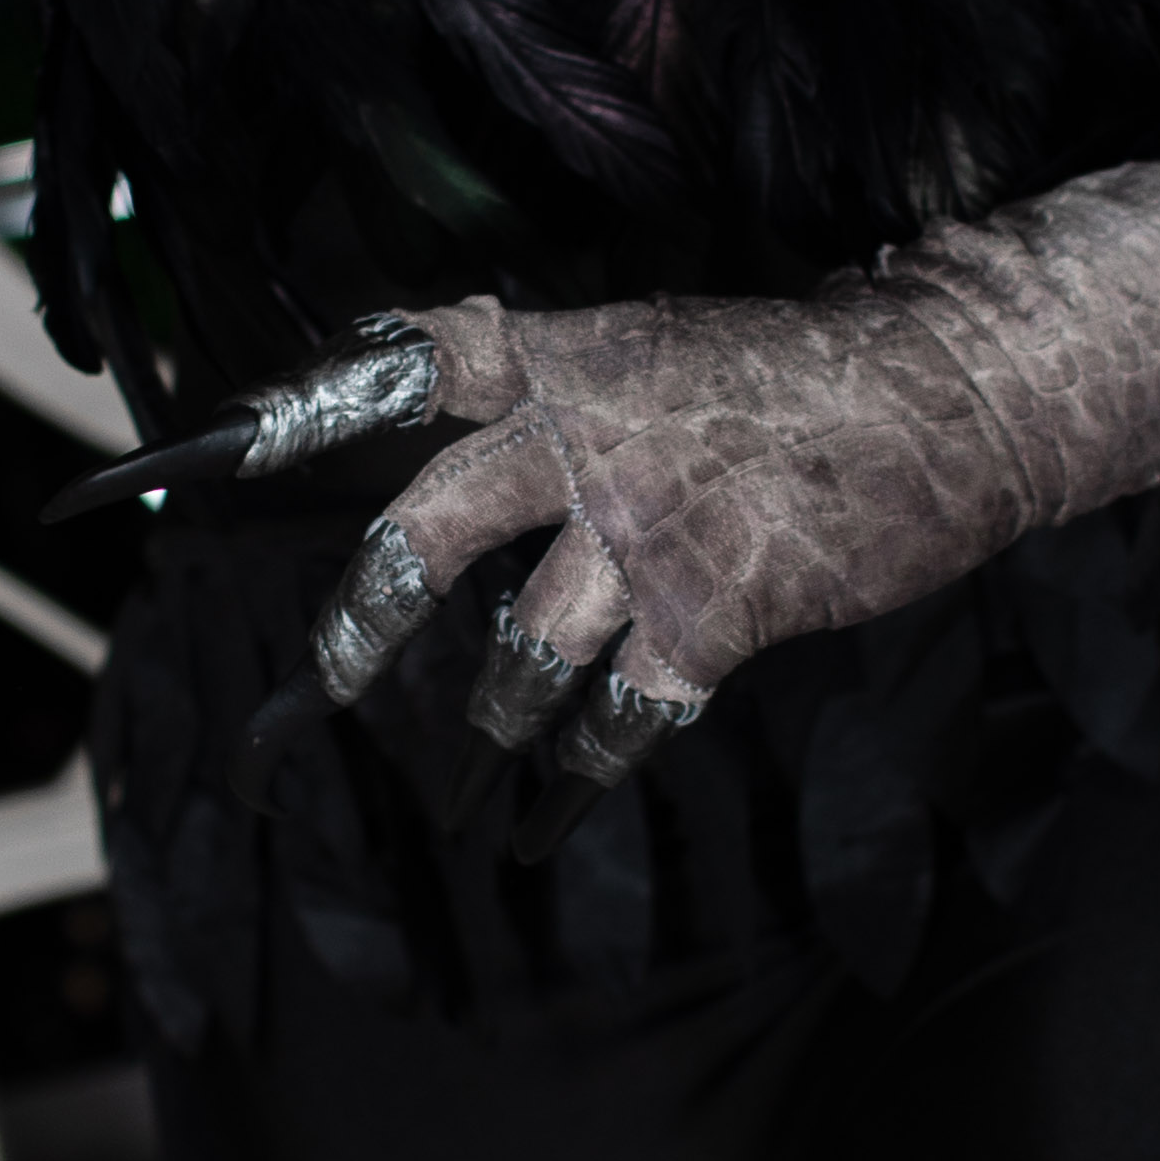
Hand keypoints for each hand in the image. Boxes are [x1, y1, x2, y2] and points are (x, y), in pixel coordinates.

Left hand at [56, 157, 1159, 790]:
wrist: (948, 397)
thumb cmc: (801, 371)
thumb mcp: (662, 342)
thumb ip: (559, 386)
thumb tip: (463, 428)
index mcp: (564, 357)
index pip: (409, 367)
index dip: (303, 403)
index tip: (210, 442)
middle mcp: (582, 442)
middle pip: (425, 532)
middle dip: (365, 621)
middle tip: (332, 683)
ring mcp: (645, 534)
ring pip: (517, 654)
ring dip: (489, 728)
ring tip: (473, 781)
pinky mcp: (711, 616)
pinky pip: (615, 719)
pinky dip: (577, 778)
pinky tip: (548, 819)